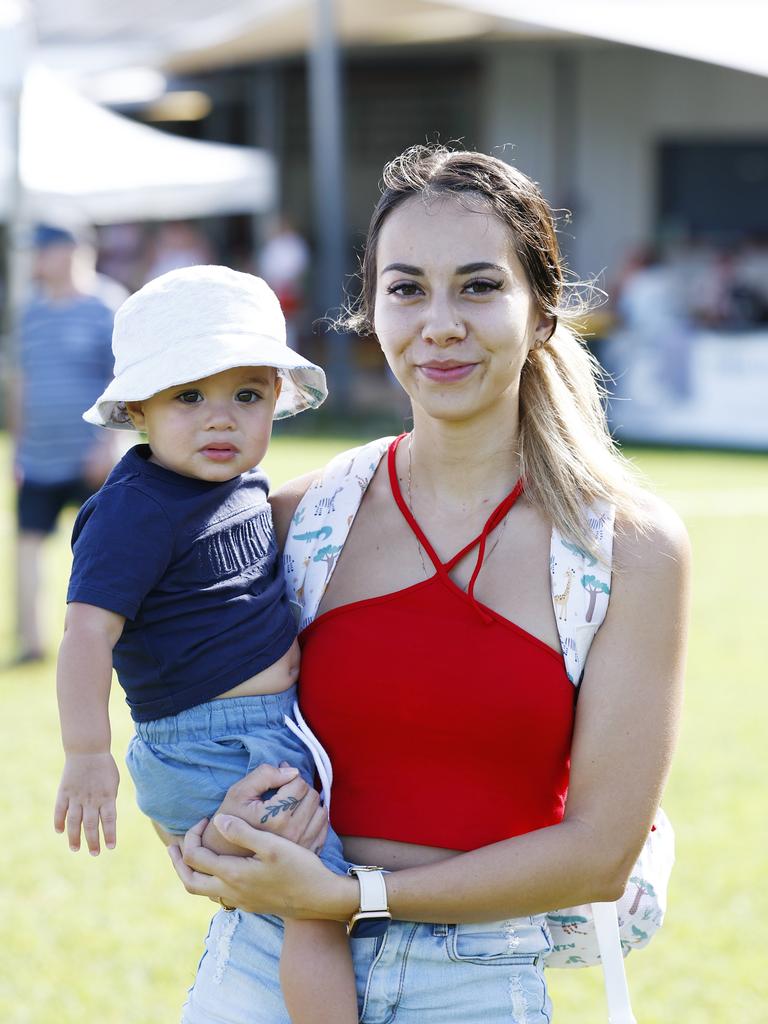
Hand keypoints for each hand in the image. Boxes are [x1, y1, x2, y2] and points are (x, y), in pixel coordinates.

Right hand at [54, 752, 118, 853]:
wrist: (88, 750)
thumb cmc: (104, 767)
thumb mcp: (113, 783)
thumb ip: (109, 801)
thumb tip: (106, 818)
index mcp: (107, 796)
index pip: (109, 820)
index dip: (110, 834)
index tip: (110, 847)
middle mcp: (91, 799)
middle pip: (91, 825)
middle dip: (93, 841)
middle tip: (95, 853)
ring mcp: (76, 796)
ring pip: (74, 822)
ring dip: (74, 837)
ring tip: (75, 848)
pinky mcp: (64, 792)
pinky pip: (60, 810)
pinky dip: (58, 821)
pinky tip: (60, 831)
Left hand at [169, 816, 355, 920]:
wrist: (319, 898)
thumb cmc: (299, 868)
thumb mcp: (272, 844)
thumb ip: (242, 832)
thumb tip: (218, 820)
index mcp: (233, 874)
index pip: (196, 857)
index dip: (193, 836)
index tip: (205, 819)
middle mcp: (231, 891)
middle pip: (190, 881)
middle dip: (178, 863)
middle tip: (173, 847)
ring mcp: (240, 901)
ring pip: (203, 891)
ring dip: (192, 872)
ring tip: (191, 856)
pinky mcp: (250, 904)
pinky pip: (218, 894)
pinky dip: (209, 879)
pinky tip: (220, 867)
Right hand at [202, 763, 328, 856]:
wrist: (227, 857)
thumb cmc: (230, 821)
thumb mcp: (239, 792)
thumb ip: (265, 775)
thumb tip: (292, 771)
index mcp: (276, 817)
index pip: (299, 784)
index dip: (289, 776)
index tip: (278, 780)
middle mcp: (292, 833)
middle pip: (312, 796)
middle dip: (300, 788)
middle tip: (284, 791)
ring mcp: (302, 845)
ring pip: (320, 811)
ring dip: (308, 802)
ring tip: (291, 804)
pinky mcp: (307, 853)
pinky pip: (323, 828)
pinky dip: (316, 818)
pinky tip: (300, 817)